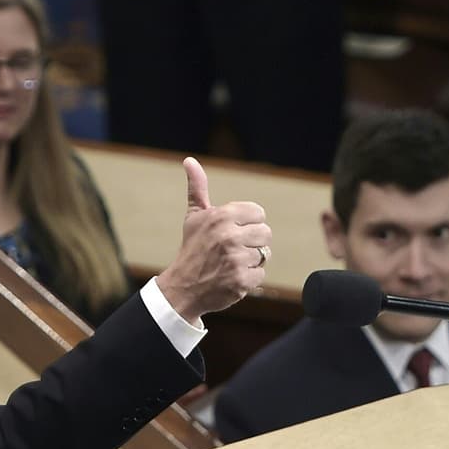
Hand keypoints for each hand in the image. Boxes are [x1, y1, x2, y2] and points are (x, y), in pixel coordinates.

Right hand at [156, 157, 270, 322]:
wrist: (182, 287)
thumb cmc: (192, 248)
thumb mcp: (194, 216)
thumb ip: (197, 187)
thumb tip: (189, 160)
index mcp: (221, 216)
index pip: (258, 213)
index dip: (248, 223)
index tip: (233, 231)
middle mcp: (229, 236)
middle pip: (266, 233)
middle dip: (252, 242)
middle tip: (233, 249)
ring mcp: (236, 259)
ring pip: (265, 254)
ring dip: (251, 260)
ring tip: (232, 263)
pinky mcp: (242, 280)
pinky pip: (261, 274)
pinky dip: (249, 278)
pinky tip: (232, 277)